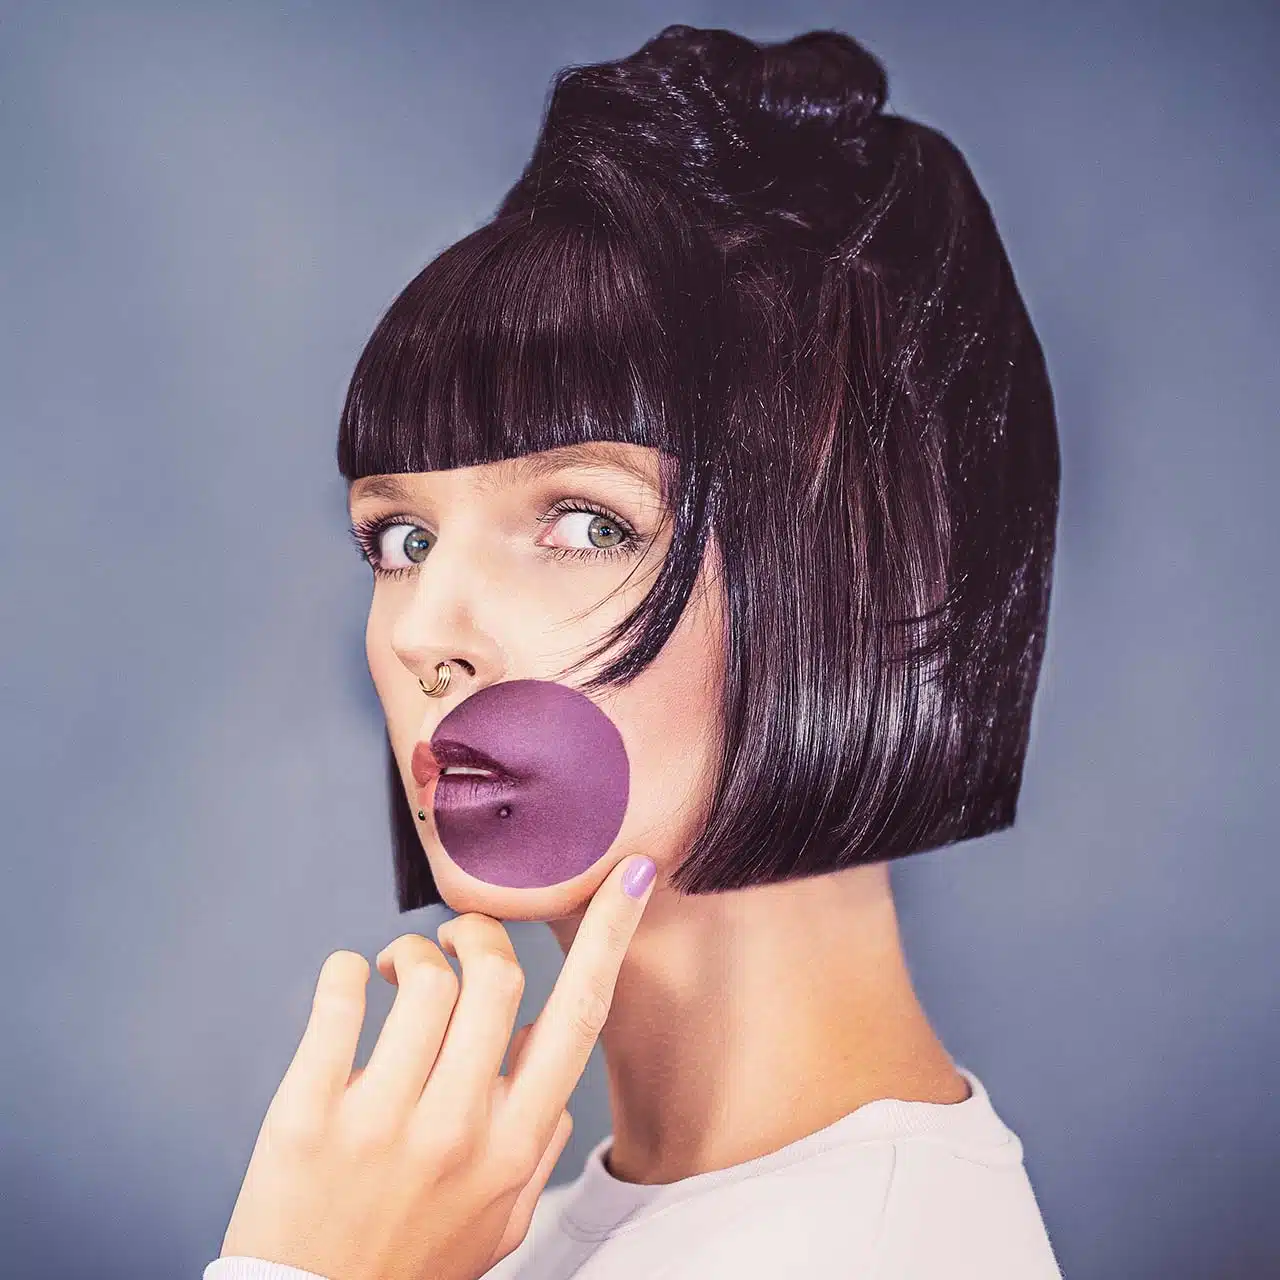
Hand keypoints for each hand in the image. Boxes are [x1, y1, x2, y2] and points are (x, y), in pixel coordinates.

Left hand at [218, 853, 657, 1279]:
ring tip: (393, 973)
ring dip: (412, 952)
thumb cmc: (411, 1265)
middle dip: (477, 933)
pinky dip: (347, 970)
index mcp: (514, 1146)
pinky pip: (338, 997)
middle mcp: (458, 1128)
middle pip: (497, 976)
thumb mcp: (501, 1220)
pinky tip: (351, 983)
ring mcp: (382, 1120)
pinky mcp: (307, 1113)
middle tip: (455, 939)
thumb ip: (540, 1144)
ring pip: (423, 979)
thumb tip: (551, 1058)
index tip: (631, 876)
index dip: (612, 934)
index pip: (580, 1016)